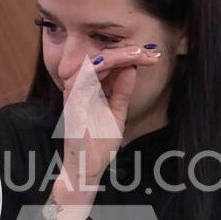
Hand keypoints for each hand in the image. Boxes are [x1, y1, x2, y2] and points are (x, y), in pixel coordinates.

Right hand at [47, 44, 159, 219]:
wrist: (87, 168)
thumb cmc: (98, 143)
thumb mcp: (116, 113)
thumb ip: (121, 92)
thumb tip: (131, 69)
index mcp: (87, 90)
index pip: (103, 64)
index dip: (125, 55)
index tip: (148, 54)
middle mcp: (78, 90)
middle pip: (96, 59)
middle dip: (124, 52)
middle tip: (147, 51)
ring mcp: (73, 97)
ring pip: (89, 65)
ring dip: (115, 56)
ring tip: (137, 54)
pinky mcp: (72, 108)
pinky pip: (81, 81)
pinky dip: (99, 70)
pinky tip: (122, 66)